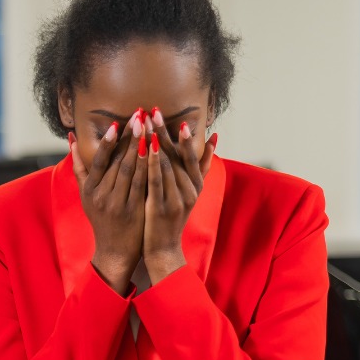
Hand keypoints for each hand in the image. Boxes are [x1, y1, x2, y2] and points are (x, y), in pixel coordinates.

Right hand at [70, 110, 148, 293]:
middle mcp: (101, 196)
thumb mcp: (85, 194)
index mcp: (89, 190)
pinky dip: (150, 166)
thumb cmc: (101, 218)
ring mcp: (118, 204)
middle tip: (140, 115)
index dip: (108, 142)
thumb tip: (71, 140)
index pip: (99, 161)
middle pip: (117, 162)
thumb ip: (79, 167)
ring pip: (131, 171)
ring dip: (142, 147)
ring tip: (151, 127)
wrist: (114, 251)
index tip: (117, 123)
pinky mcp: (134, 210)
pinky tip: (158, 152)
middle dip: (130, 137)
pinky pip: (143, 184)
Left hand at [143, 110, 216, 282]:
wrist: (163, 250)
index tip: (177, 115)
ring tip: (146, 122)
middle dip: (165, 131)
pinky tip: (144, 148)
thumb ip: (200, 166)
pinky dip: (151, 163)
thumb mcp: (189, 191)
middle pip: (177, 156)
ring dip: (155, 141)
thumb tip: (214, 138)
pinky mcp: (160, 207)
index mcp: (196, 185)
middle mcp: (189, 190)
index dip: (183, 135)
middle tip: (154, 109)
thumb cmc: (171, 217)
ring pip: (166, 165)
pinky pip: (156, 181)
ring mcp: (176, 199)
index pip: (190, 155)